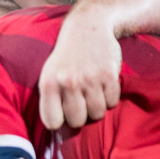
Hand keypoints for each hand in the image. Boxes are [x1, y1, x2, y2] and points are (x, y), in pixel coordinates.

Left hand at [38, 10, 120, 129]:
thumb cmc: (65, 58)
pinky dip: (109, 98)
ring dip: (96, 108)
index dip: (59, 121)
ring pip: (97, 114)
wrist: (87, 28)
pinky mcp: (109, 75)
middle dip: (80, 116)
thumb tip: (57, 130)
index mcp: (48, 84)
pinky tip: (102, 85)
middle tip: (80, 103)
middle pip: (77, 122)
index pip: (52, 122)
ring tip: (91, 93)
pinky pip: (112, 103)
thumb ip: (50, 99)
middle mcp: (68, 82)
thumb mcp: (48, 74)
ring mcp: (90, 79)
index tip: (62, 114)